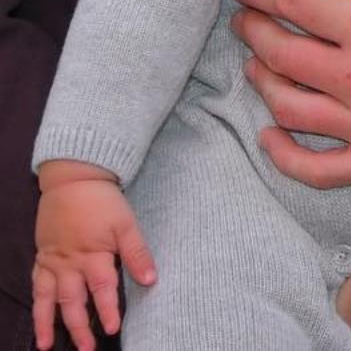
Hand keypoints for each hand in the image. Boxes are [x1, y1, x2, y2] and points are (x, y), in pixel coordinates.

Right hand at [32, 165, 155, 350]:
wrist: (74, 180)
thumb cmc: (103, 201)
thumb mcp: (126, 223)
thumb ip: (137, 253)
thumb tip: (151, 280)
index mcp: (94, 255)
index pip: (102, 289)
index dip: (107, 310)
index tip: (113, 329)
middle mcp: (70, 264)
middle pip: (74, 301)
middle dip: (79, 327)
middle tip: (86, 349)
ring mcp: (53, 262)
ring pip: (48, 299)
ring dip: (48, 323)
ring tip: (47, 346)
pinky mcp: (42, 257)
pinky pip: (36, 285)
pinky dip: (36, 304)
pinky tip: (37, 317)